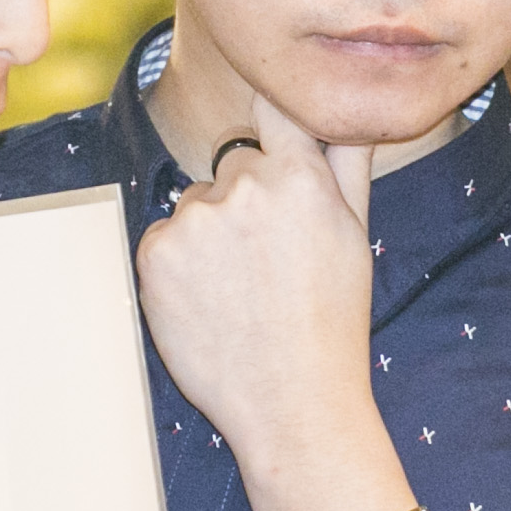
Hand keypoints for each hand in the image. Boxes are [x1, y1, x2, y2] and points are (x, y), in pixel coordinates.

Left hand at [134, 86, 380, 460]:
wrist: (291, 400)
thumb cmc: (332, 320)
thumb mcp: (356, 234)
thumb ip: (348, 163)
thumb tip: (352, 114)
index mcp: (297, 175)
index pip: (272, 110)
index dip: (271, 122)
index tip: (270, 136)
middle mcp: (242, 187)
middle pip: (231, 160)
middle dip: (243, 194)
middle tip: (266, 257)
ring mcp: (193, 220)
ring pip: (194, 202)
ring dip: (208, 231)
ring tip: (237, 290)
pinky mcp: (154, 254)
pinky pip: (163, 238)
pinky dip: (178, 265)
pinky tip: (208, 303)